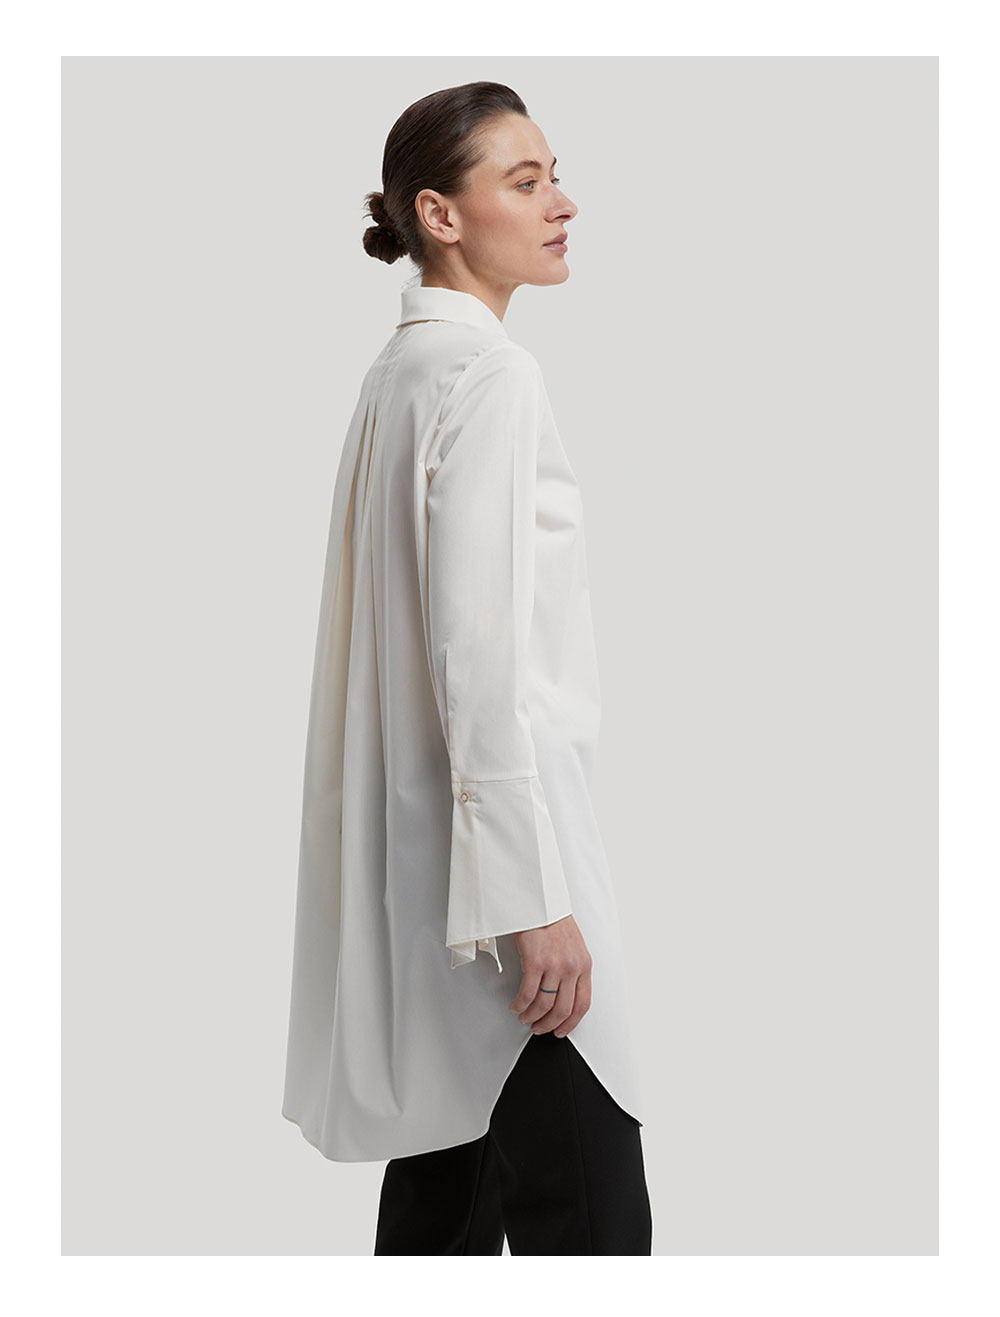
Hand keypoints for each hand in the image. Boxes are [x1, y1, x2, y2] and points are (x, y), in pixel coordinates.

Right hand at [508, 914, 591, 1037]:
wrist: (539, 901)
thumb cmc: (553, 920)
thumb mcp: (573, 946)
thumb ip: (572, 968)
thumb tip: (563, 994)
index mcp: (584, 965)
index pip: (583, 1004)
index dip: (571, 1022)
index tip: (561, 1030)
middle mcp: (571, 967)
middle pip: (563, 1009)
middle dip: (549, 1025)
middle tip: (539, 1028)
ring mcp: (554, 965)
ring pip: (544, 1005)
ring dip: (532, 1017)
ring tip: (524, 1017)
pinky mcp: (535, 961)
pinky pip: (527, 994)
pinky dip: (520, 1005)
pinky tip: (516, 1006)